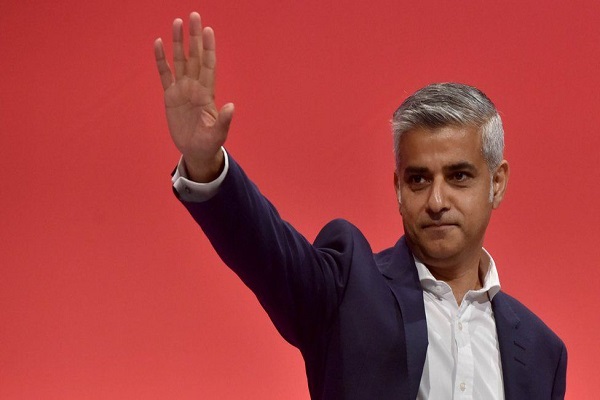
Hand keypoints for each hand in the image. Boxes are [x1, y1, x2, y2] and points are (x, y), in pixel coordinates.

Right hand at [154, 12, 233, 181]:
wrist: (196, 151)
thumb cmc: (209, 143)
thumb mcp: (218, 134)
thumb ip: (224, 120)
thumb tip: (231, 106)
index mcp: (207, 93)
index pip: (208, 65)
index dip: (208, 48)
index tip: (208, 30)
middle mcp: (195, 87)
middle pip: (194, 57)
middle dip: (194, 37)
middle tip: (194, 16)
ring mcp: (182, 90)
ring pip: (180, 61)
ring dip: (178, 43)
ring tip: (177, 22)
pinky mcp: (170, 97)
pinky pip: (164, 74)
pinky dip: (161, 60)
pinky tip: (159, 43)